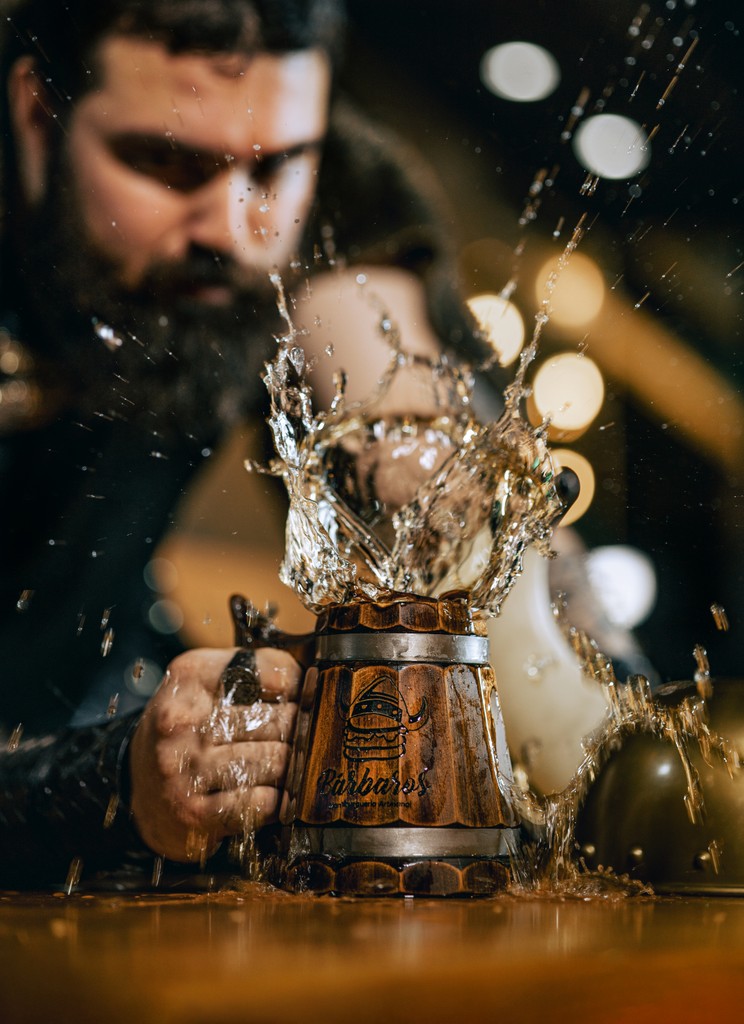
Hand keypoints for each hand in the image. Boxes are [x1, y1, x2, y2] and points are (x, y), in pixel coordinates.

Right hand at [129, 647, 299, 862]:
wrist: (137, 783)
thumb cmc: (188, 727)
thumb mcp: (209, 683)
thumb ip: (257, 671)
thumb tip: (312, 681)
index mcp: (190, 676)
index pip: (270, 671)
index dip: (299, 687)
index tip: (307, 697)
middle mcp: (181, 720)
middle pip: (275, 720)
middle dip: (300, 730)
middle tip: (308, 735)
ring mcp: (184, 768)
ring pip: (272, 761)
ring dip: (291, 767)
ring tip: (293, 765)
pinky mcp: (193, 812)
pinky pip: (259, 803)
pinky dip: (276, 801)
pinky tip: (274, 795)